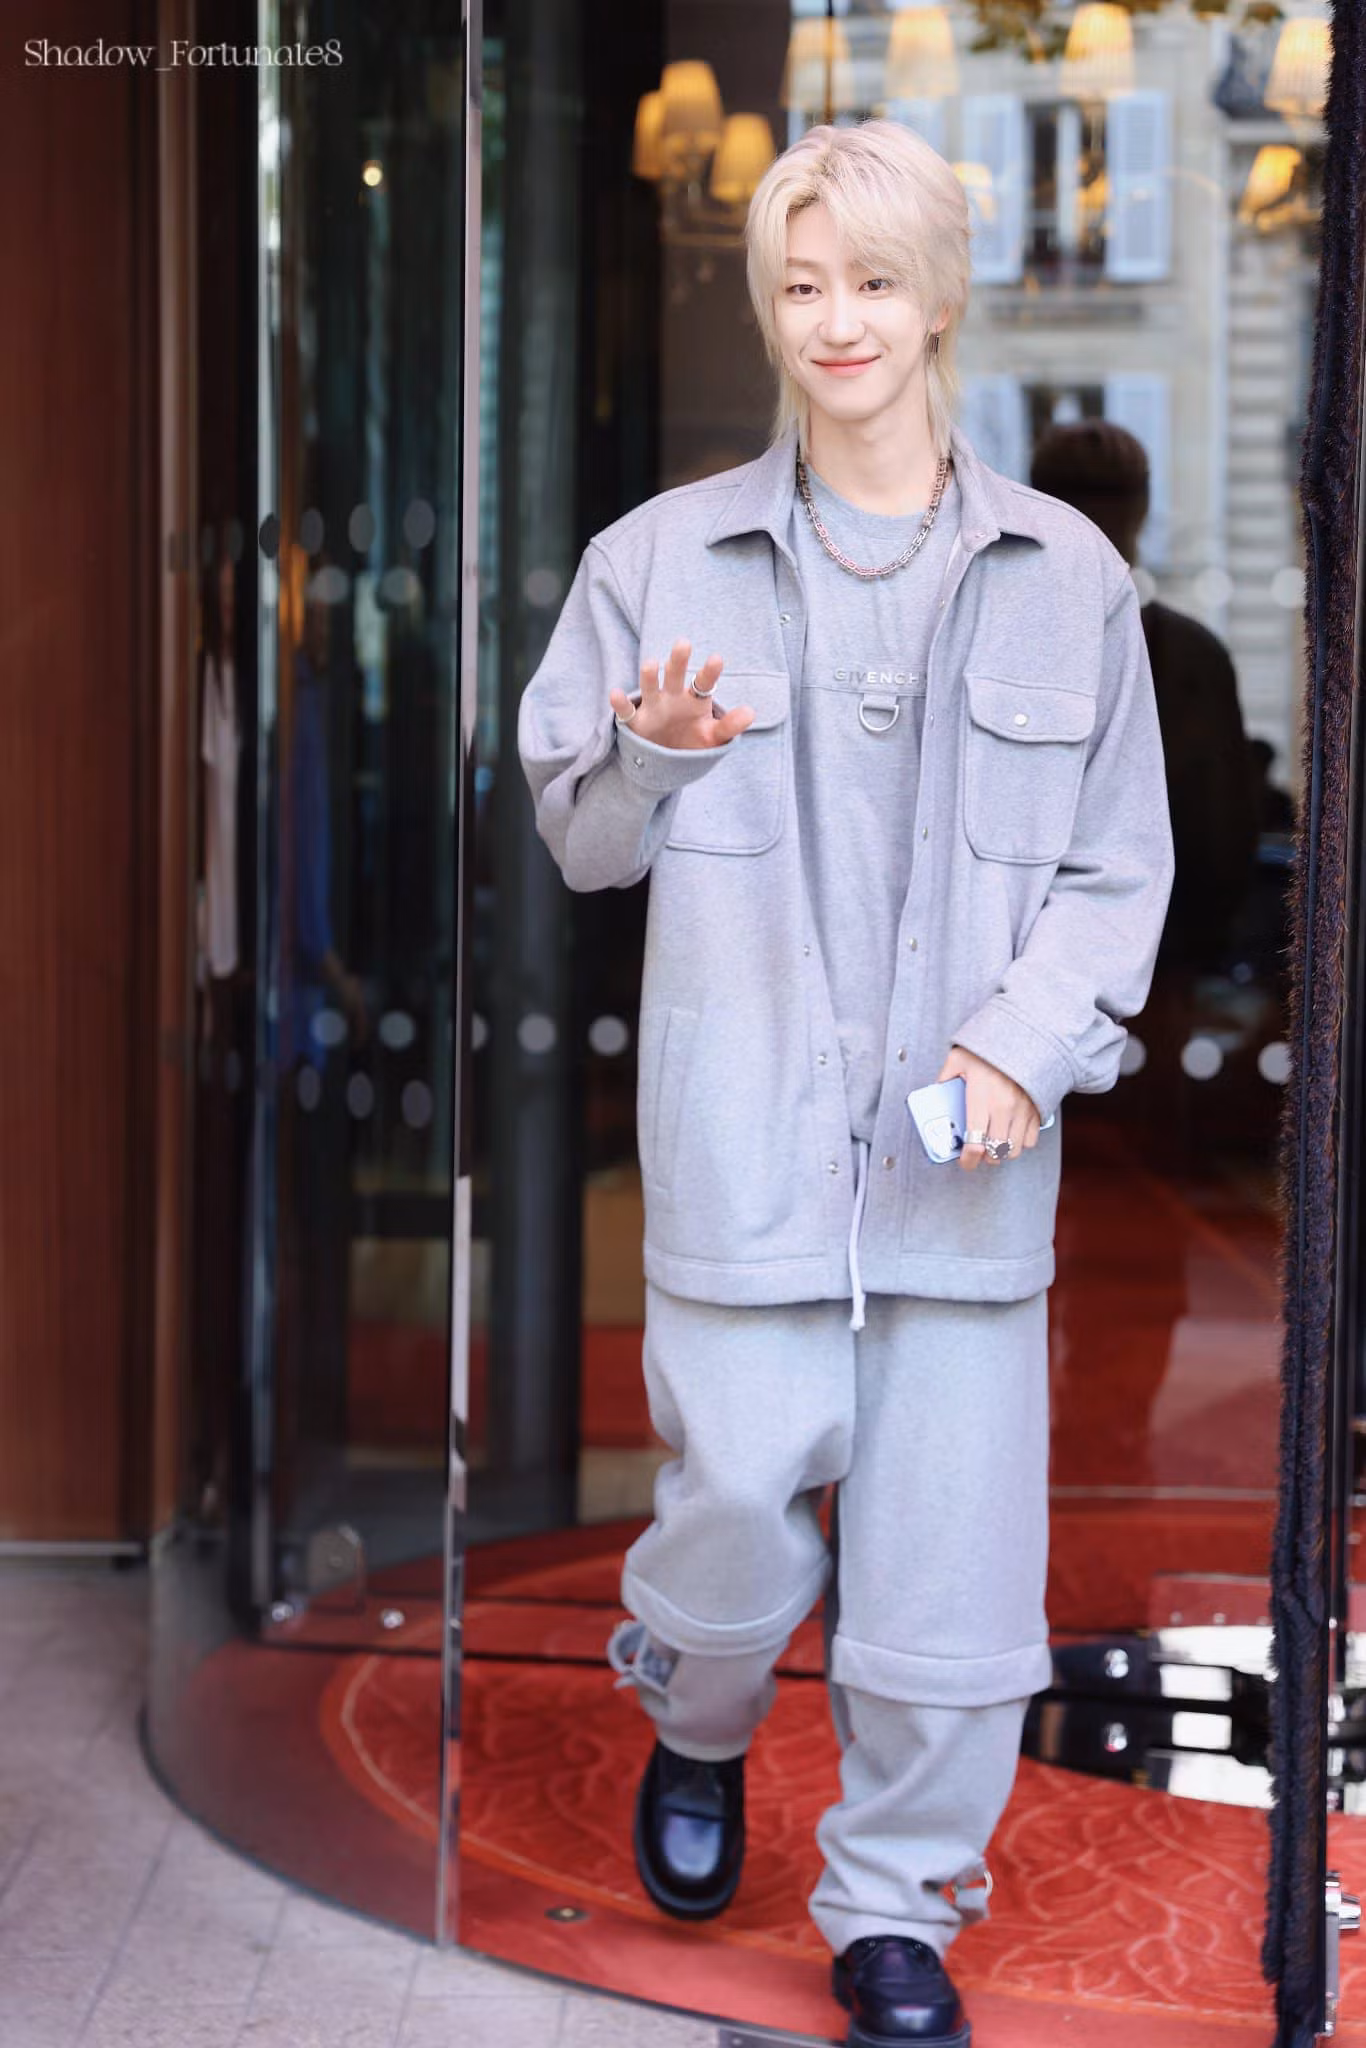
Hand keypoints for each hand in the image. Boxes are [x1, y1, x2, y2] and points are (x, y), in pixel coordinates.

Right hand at [609, 639, 754, 750]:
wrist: (668, 762)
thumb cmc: (694, 742)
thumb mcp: (714, 737)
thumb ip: (730, 726)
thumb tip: (751, 712)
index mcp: (694, 699)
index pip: (703, 682)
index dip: (709, 672)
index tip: (717, 659)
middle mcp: (672, 697)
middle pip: (675, 675)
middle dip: (678, 661)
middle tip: (684, 643)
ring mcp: (653, 707)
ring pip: (650, 686)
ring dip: (649, 676)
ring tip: (652, 664)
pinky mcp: (635, 722)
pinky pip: (626, 711)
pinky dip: (620, 703)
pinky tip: (615, 693)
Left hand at [935, 1045, 1040, 1170]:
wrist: (1025, 1036)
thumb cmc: (990, 1048)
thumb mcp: (958, 1058)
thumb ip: (945, 1077)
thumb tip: (936, 1093)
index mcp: (981, 1098)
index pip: (975, 1143)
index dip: (968, 1160)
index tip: (964, 1162)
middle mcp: (1004, 1108)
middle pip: (995, 1152)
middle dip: (984, 1158)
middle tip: (977, 1152)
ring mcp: (1023, 1110)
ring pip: (1014, 1150)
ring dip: (1002, 1153)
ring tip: (993, 1145)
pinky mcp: (1037, 1109)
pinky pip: (1030, 1140)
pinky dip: (1020, 1143)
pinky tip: (1010, 1134)